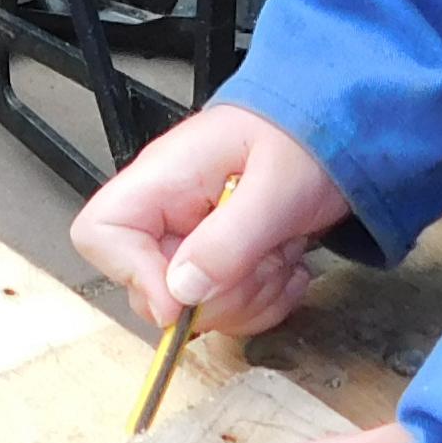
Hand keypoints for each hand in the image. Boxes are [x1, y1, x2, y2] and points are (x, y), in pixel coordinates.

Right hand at [73, 103, 346, 341]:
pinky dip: (266, 301)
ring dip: (252, 296)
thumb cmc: (307, 138)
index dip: (132, 274)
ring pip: (198, 309)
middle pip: (153, 290)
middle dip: (218, 295)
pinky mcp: (221, 265)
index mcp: (163, 180)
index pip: (100, 233)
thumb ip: (230, 239)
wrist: (341, 131)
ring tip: (282, 251)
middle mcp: (168, 215)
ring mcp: (194, 243)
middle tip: (264, 259)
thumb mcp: (277, 187)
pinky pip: (229, 310)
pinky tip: (288, 265)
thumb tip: (181, 293)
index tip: (183, 297)